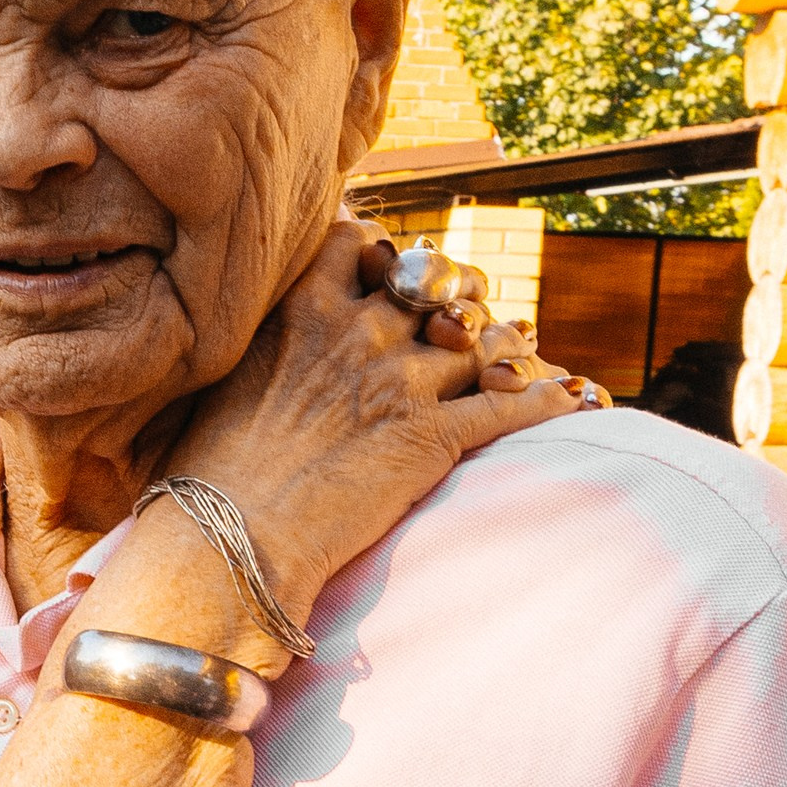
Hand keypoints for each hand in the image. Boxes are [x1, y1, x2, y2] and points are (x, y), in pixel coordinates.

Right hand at [173, 214, 591, 622]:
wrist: (228, 540)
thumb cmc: (209, 474)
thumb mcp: (221, 381)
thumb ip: (264, 343)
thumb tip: (270, 345)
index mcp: (302, 309)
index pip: (364, 246)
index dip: (387, 258)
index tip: (395, 278)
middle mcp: (358, 330)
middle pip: (435, 286)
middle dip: (458, 296)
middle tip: (469, 315)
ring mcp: (400, 380)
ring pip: (481, 338)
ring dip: (507, 346)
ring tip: (524, 356)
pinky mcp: (433, 435)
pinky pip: (513, 404)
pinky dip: (550, 400)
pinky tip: (577, 398)